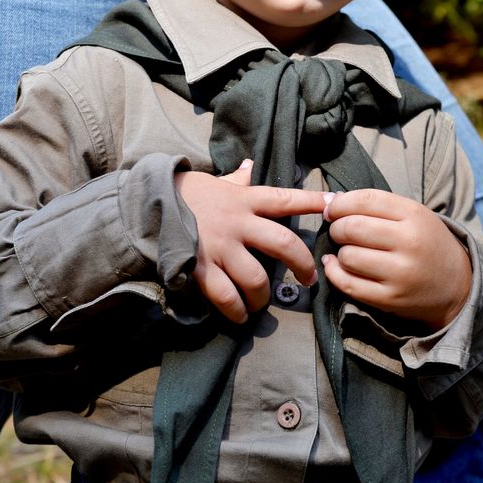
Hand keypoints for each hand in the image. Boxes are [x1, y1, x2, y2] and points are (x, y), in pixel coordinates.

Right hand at [175, 161, 325, 322]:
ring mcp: (221, 248)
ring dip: (263, 297)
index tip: (335, 204)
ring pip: (257, 279)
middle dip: (302, 265)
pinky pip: (226, 296)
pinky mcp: (201, 268)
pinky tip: (239, 316)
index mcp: (244, 200)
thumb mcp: (215, 183)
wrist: (147, 204)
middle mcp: (238, 223)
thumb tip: (248, 166)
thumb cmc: (185, 193)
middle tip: (309, 279)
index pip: (284, 199)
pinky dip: (236, 311)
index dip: (311, 201)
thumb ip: (236, 180)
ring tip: (261, 303)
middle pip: (284, 244)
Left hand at [322, 188, 471, 329]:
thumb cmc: (427, 243)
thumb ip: (375, 205)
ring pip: (347, 256)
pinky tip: (335, 266)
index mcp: (414, 215)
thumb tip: (330, 201)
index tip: (332, 210)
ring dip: (339, 252)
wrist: (457, 286)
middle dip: (337, 228)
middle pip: (352, 228)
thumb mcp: (412, 215)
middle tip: (339, 231)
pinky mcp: (390, 299)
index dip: (340, 204)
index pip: (365, 200)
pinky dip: (334, 273)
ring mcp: (400, 273)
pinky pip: (348, 284)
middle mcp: (409, 243)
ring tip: (348, 251)